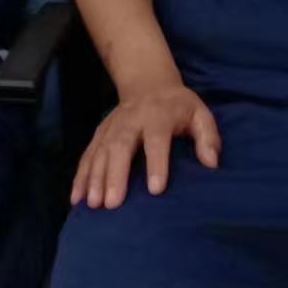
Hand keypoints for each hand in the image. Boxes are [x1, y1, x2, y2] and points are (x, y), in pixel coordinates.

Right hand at [70, 82, 221, 208]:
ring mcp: (112, 126)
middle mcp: (131, 120)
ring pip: (100, 151)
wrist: (148, 83)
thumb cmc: (178, 107)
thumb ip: (208, 137)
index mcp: (158, 115)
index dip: (156, 164)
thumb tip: (211, 163)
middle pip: (120, 146)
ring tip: (93, 204)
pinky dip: (80, 176)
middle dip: (115, 174)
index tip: (155, 190)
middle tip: (112, 203)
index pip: (156, 140)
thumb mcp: (200, 114)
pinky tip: (76, 198)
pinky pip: (88, 154)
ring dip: (94, 177)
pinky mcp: (100, 133)